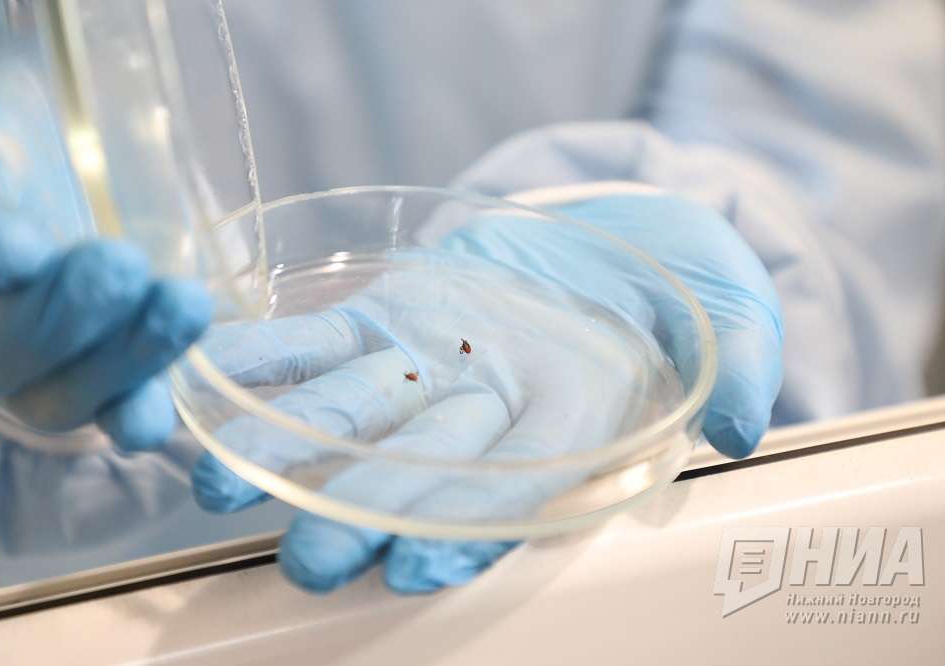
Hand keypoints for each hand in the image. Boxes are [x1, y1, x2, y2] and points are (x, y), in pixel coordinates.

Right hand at [0, 38, 211, 450]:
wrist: (87, 163)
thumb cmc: (51, 117)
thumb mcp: (28, 80)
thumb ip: (19, 75)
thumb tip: (40, 11)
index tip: (18, 244)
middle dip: (51, 315)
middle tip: (117, 263)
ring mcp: (30, 352)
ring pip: (50, 393)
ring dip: (118, 359)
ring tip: (182, 303)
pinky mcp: (105, 375)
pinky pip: (110, 412)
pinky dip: (136, 410)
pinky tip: (160, 411)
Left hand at [192, 187, 783, 592]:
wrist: (615, 242)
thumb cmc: (685, 289)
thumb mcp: (735, 317)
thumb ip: (741, 368)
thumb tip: (740, 428)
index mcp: (571, 426)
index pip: (522, 491)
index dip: (474, 527)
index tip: (423, 564)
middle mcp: (488, 411)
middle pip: (419, 470)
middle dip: (361, 513)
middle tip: (306, 562)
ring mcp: (427, 364)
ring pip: (348, 411)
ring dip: (283, 444)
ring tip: (219, 480)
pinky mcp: (387, 314)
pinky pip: (318, 337)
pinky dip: (263, 353)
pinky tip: (204, 369)